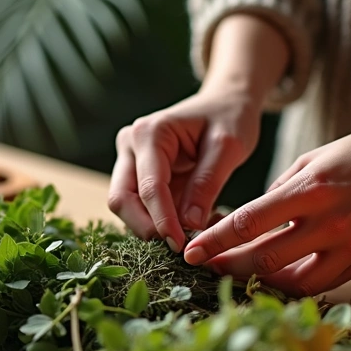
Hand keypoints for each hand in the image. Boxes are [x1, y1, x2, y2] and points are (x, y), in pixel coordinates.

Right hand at [109, 87, 262, 251]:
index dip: (162, 220)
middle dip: (147, 227)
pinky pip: (140, 206)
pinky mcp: (138, 175)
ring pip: (125, 206)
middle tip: (180, 247)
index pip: (148, 187)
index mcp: (149, 133)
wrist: (225, 103)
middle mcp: (130, 145)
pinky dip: (159, 221)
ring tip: (191, 235)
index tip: (181, 246)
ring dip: (152, 226)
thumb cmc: (229, 117)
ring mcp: (130, 160)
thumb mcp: (229, 147)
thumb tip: (189, 224)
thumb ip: (208, 183)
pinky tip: (189, 225)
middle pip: (121, 199)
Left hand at [182, 114, 350, 295]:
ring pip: (291, 282)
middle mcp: (330, 222)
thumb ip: (278, 194)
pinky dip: (293, 285)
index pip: (250, 222)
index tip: (189, 251)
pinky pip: (321, 284)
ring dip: (258, 283)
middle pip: (265, 258)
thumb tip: (247, 223)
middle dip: (228, 266)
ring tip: (235, 277)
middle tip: (203, 268)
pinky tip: (273, 281)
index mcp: (311, 190)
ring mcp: (350, 246)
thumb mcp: (311, 161)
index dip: (216, 240)